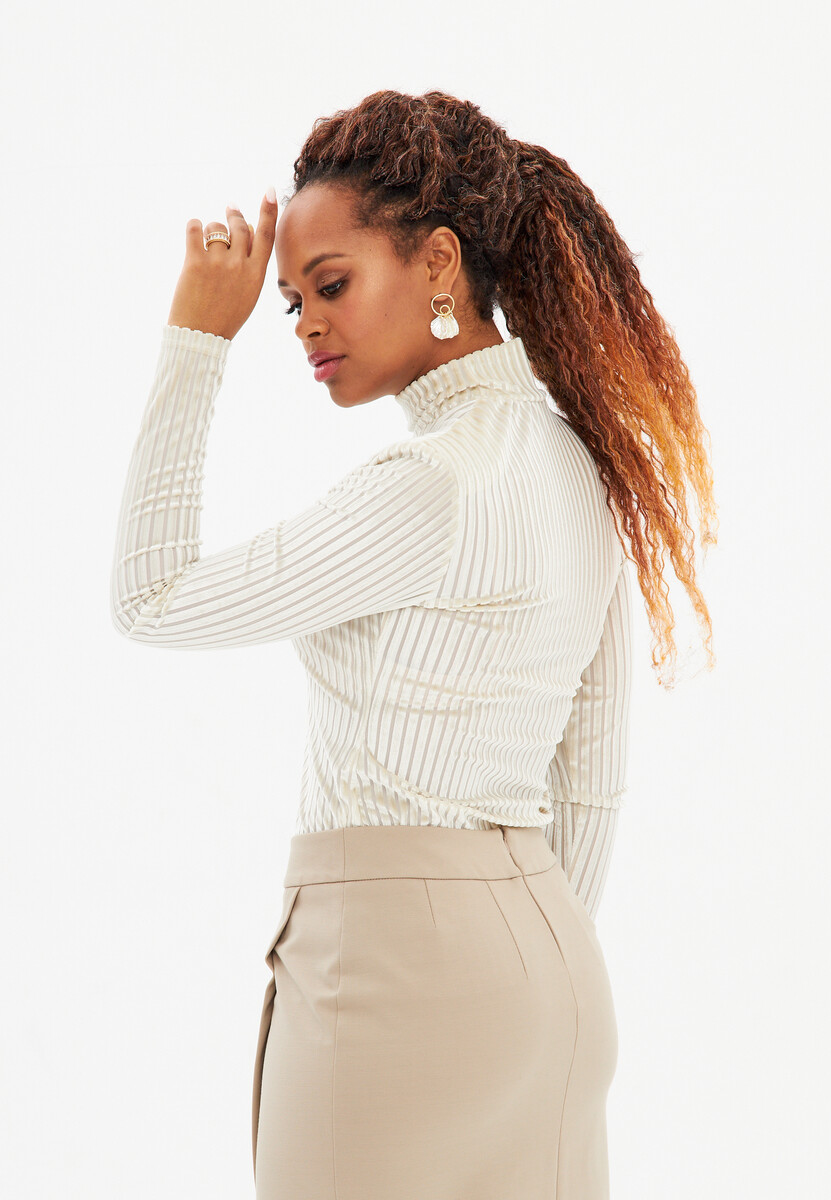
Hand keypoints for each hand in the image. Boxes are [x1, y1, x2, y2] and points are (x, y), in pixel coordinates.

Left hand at [166, 193, 278, 340]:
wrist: (201, 336)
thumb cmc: (225, 316)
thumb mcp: (248, 292)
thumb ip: (251, 264)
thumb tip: (247, 231)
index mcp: (257, 274)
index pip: (266, 235)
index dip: (268, 211)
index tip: (268, 191)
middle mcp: (240, 265)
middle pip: (239, 226)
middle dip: (234, 215)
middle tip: (229, 209)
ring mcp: (218, 263)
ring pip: (216, 228)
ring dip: (211, 229)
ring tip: (207, 241)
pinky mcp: (195, 262)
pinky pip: (195, 229)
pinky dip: (194, 226)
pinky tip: (194, 232)